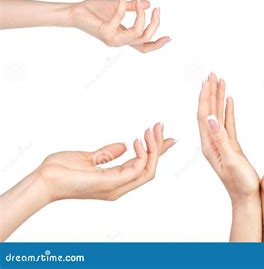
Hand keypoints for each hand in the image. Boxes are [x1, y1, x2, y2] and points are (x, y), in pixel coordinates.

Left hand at [37, 123, 175, 201]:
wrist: (44, 179)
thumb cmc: (61, 170)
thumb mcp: (90, 157)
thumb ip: (107, 153)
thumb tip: (123, 146)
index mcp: (115, 180)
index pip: (144, 166)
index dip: (158, 151)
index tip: (169, 136)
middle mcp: (119, 186)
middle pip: (151, 168)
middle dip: (159, 147)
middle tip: (160, 126)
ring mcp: (116, 187)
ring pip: (148, 170)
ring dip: (154, 148)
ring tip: (151, 130)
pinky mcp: (111, 184)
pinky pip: (137, 170)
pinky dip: (143, 154)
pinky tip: (139, 140)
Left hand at [70, 0, 170, 52]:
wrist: (73, 12)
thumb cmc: (92, 10)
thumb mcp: (117, 6)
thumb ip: (134, 7)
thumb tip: (149, 3)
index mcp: (123, 38)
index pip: (143, 47)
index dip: (157, 45)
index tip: (169, 38)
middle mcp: (119, 41)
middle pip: (145, 40)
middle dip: (154, 25)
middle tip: (157, 10)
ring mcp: (113, 39)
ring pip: (137, 33)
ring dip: (142, 17)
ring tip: (141, 5)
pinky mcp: (106, 31)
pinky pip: (121, 16)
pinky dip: (124, 3)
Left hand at [197, 73, 259, 202]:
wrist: (247, 198)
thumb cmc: (240, 184)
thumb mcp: (230, 161)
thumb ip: (220, 139)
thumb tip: (210, 118)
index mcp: (209, 144)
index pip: (204, 115)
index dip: (206, 96)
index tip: (208, 80)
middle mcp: (212, 141)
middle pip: (208, 111)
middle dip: (209, 92)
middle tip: (212, 74)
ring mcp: (220, 142)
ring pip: (216, 114)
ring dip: (217, 97)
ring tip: (219, 81)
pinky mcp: (230, 145)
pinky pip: (226, 122)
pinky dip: (226, 108)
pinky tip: (228, 99)